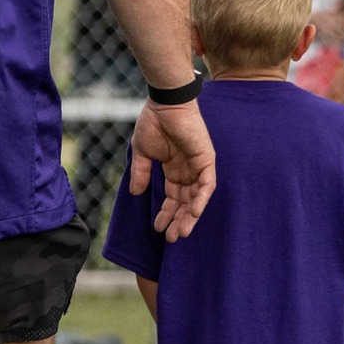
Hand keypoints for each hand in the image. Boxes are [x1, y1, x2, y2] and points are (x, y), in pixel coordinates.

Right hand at [130, 100, 215, 241]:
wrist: (164, 104)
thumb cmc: (153, 122)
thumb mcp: (142, 152)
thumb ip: (141, 173)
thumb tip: (136, 194)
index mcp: (174, 169)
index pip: (172, 197)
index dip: (166, 213)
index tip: (158, 228)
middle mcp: (188, 170)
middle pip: (185, 202)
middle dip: (178, 220)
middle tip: (171, 239)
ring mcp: (198, 166)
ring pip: (197, 198)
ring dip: (190, 216)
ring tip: (181, 233)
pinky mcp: (206, 159)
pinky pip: (207, 184)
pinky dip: (201, 199)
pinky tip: (193, 213)